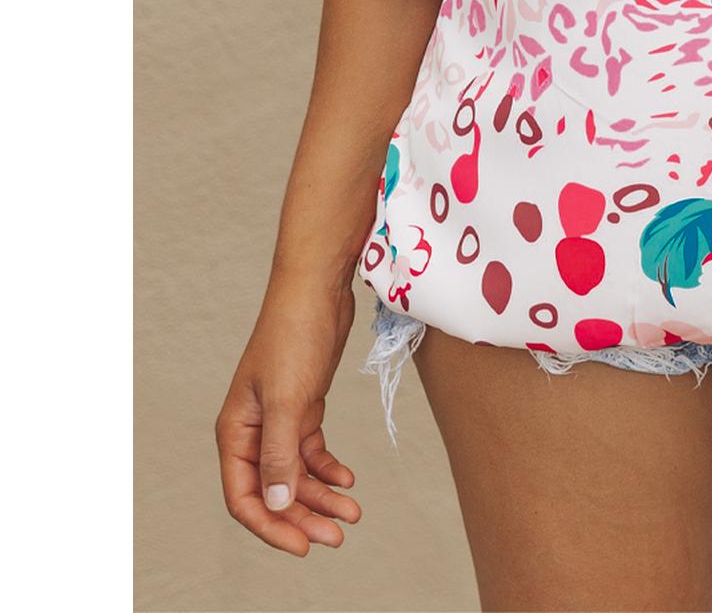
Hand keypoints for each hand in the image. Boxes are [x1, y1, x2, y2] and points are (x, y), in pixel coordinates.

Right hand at [215, 278, 362, 555]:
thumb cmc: (294, 335)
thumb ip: (280, 454)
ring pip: (296, 474)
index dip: (272, 526)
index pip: (245, 497)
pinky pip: (311, 451)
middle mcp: (253, 431)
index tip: (304, 546)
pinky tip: (348, 480)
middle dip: (304, 516)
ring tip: (352, 514)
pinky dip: (328, 468)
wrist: (317, 289)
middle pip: (274, 491)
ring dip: (321, 495)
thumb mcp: (288, 399)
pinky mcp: (303, 406)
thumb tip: (277, 505)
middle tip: (338, 536)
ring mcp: (278, 419)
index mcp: (235, 432)